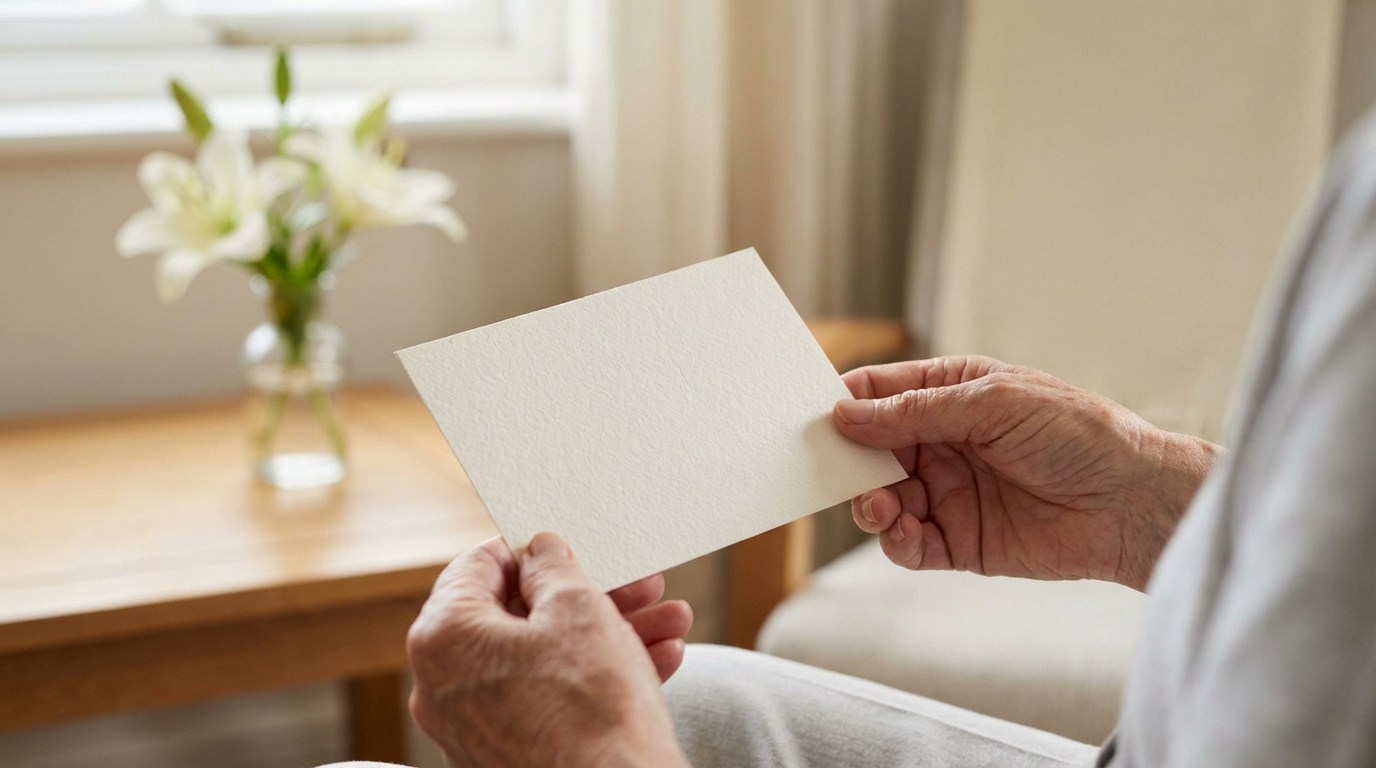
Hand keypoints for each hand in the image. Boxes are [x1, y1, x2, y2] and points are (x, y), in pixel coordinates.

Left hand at [407, 534, 692, 767]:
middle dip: (593, 596)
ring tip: (669, 623)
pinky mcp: (505, 759)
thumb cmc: (593, 707)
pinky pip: (548, 701)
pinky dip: (595, 679)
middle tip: (640, 585)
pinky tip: (659, 661)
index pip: (478, 566)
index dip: (532, 548)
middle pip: (520, 617)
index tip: (572, 545)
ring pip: (544, 660)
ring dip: (610, 635)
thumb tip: (539, 550)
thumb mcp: (578, 608)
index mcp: (444, 638)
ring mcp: (473, 730)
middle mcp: (443, 687)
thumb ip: (553, 566)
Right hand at [833, 356, 1219, 589]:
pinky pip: (908, 543)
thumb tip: (845, 413)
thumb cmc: (1076, 433)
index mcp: (951, 393)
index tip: (809, 414)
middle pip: (870, 449)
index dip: (844, 401)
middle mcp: (943, 442)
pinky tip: (902, 529)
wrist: (1132, 501)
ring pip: (881, 498)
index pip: (880, 393)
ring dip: (868, 502)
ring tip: (878, 504)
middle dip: (846, 459)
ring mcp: (948, 492)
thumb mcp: (991, 403)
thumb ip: (915, 412)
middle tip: (827, 467)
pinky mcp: (959, 541)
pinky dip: (895, 539)